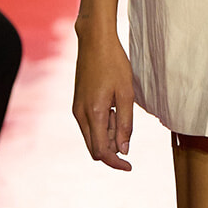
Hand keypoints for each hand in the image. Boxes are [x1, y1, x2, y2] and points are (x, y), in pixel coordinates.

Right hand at [73, 26, 134, 169]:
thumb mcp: (126, 94)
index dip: (116, 163)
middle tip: (128, 133)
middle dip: (112, 149)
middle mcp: (80, 114)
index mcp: (94, 113)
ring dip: (108, 136)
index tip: (130, 166)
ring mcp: (77, 109)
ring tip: (121, 111)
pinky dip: (103, 126)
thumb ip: (125, 124)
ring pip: (92, 137)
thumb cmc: (114, 64)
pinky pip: (90, 125)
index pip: (101, 151)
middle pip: (94, 148)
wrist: (95, 41)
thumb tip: (124, 150)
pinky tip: (114, 108)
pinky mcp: (78, 103)